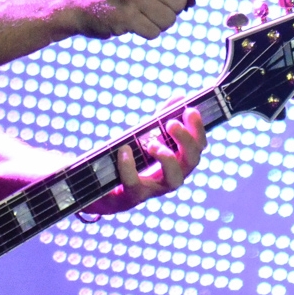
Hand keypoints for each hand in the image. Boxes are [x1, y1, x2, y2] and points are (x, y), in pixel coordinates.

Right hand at [63, 0, 213, 39]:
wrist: (75, 3)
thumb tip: (191, 0)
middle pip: (178, 4)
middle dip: (167, 12)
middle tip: (144, 9)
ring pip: (168, 21)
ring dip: (156, 25)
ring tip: (135, 16)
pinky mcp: (126, 15)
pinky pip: (154, 32)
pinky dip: (145, 33)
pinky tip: (128, 24)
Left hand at [82, 105, 205, 215]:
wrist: (95, 187)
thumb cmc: (125, 161)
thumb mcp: (142, 137)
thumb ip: (159, 119)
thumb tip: (179, 96)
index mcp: (175, 162)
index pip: (197, 147)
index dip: (198, 130)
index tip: (191, 110)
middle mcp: (169, 177)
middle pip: (191, 162)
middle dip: (185, 142)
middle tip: (172, 124)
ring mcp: (152, 190)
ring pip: (173, 181)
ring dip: (167, 158)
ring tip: (151, 143)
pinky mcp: (130, 198)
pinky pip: (134, 186)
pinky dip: (129, 167)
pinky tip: (124, 151)